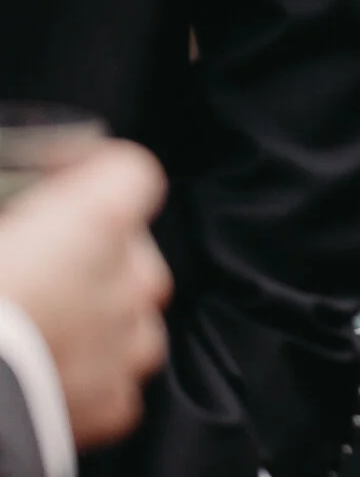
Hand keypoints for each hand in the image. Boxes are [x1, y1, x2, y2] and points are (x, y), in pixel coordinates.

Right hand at [0, 142, 172, 447]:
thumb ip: (9, 213)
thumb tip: (12, 221)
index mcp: (97, 220)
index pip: (128, 173)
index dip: (89, 172)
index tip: (55, 179)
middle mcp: (131, 278)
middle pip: (130, 251)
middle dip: (89, 256)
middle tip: (33, 269)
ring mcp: (129, 344)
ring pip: (129, 318)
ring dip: (94, 319)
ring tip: (36, 329)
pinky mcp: (113, 404)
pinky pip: (112, 382)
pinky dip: (85, 381)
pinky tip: (40, 377)